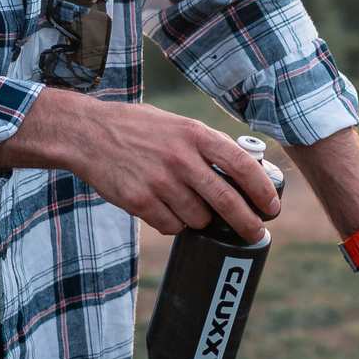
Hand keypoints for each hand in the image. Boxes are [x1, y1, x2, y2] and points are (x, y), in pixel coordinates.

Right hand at [0, 89, 281, 239]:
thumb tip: (247, 172)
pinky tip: (164, 209)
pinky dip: (174, 224)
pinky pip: (171, 226)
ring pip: (198, 219)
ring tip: (190, 207)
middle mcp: (181, 158)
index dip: (262, 191)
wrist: (87, 133)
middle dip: (247, 223)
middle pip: (227, 201)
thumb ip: (208, 146)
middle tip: (255, 233)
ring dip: (201, 221)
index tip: (271, 207)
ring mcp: (159, 181)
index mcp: (195, 134)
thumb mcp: (178, 125)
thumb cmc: (139, 128)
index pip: (242, 166)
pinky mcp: (139, 200)